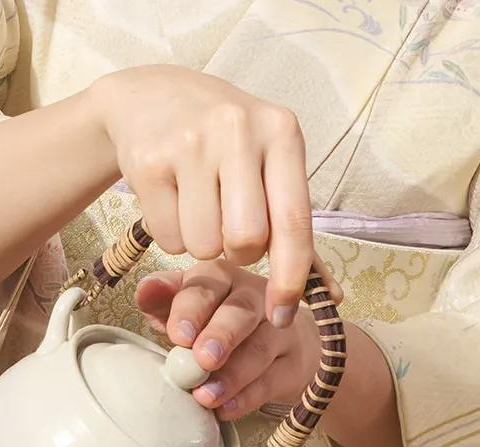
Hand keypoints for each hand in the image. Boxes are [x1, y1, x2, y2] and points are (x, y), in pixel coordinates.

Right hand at [91, 65, 314, 325]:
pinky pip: (167, 238)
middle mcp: (238, 129)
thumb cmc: (224, 144)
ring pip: (203, 247)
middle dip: (239, 253)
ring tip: (199, 208)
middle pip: (246, 240)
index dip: (290, 277)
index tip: (282, 315)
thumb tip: (330, 297)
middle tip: (229, 228)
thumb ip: (296, 231)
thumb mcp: (269, 165)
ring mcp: (189, 143)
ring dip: (202, 246)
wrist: (151, 98)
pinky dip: (172, 235)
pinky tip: (172, 201)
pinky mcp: (148, 162)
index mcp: (281, 131)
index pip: (293, 221)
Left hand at [135, 261, 323, 419]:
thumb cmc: (220, 325)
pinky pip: (273, 380)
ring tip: (206, 396)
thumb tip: (145, 291)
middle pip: (241, 311)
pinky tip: (227, 409)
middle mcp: (255, 297)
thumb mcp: (189, 309)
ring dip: (232, 374)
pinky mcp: (295, 363)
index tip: (179, 335)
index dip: (192, 309)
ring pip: (260, 348)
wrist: (280, 346)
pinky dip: (248, 397)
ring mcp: (281, 330)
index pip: (207, 284)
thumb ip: (164, 301)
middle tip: (202, 360)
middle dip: (221, 335)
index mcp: (222, 278)